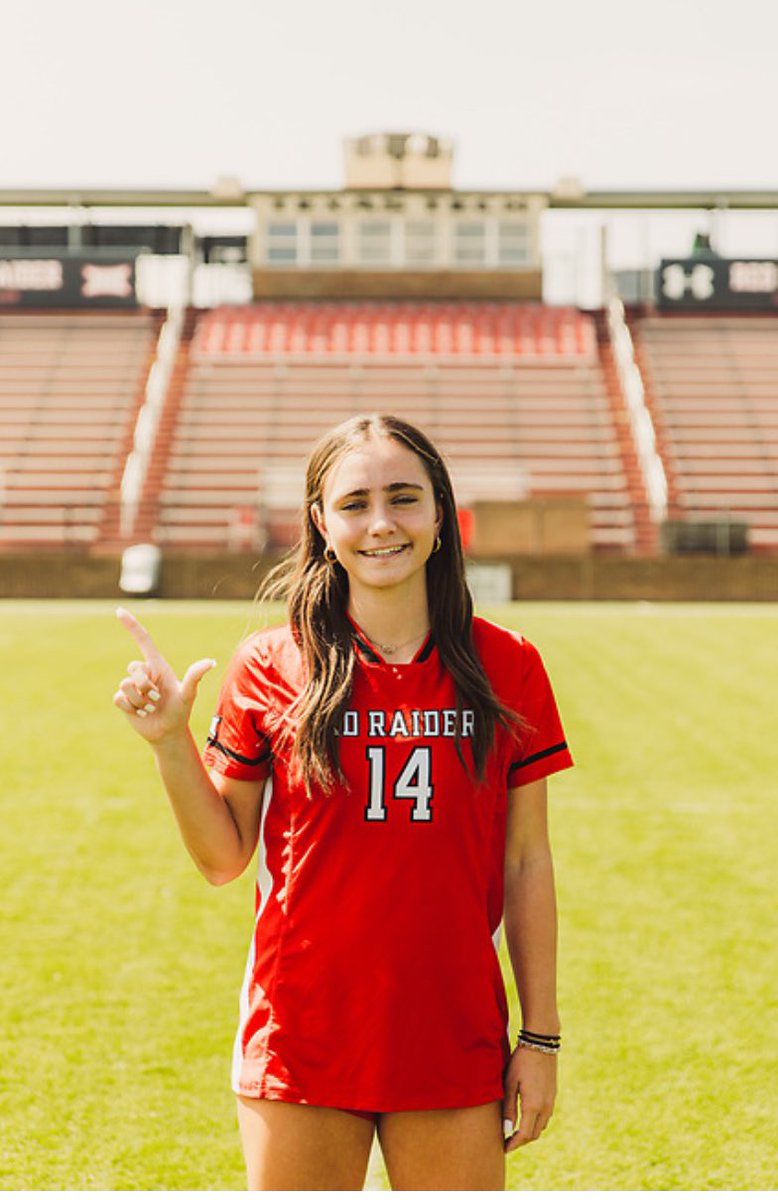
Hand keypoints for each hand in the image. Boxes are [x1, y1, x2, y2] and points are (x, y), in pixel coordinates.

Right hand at [113, 607, 215, 744]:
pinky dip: (131, 708)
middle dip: (145, 685)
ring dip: (140, 700)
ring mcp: (132, 686)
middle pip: (133, 667)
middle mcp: (143, 673)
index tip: (120, 610)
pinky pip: (119, 698)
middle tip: (157, 698)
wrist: (168, 731)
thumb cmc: (180, 710)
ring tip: (150, 707)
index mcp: (157, 665)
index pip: (143, 640)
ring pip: (125, 684)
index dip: (131, 625)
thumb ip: (195, 676)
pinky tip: (140, 713)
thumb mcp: (188, 693)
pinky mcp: (123, 700)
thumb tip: (211, 662)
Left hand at [502, 1044, 556, 1152]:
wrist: (541, 1043)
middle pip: (534, 1134)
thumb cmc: (521, 1061)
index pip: (524, 1135)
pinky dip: (535, 1123)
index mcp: (534, 1105)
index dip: (513, 1144)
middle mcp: (546, 1107)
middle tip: (507, 1142)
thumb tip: (507, 1130)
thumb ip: (509, 1108)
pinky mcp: (553, 1095)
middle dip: (520, 1141)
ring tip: (514, 1131)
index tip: (503, 1148)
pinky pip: (545, 1117)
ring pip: (541, 1127)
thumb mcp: (510, 1083)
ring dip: (529, 1133)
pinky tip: (525, 1118)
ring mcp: (551, 1101)